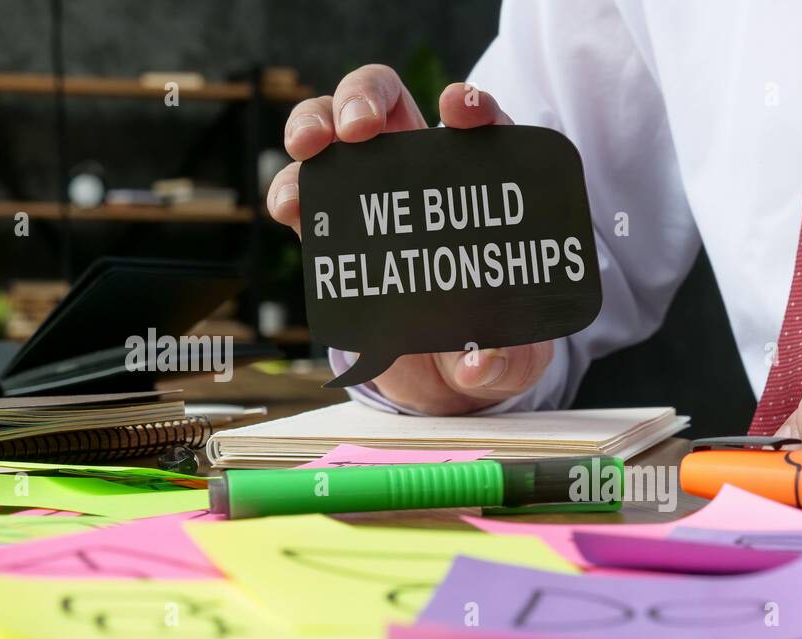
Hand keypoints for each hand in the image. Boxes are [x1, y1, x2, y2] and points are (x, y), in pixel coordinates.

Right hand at [266, 68, 553, 413]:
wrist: (450, 378)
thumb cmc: (493, 345)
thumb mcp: (512, 359)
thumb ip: (503, 361)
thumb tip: (480, 362)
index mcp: (482, 187)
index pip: (482, 127)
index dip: (471, 109)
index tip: (457, 112)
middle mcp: (422, 174)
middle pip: (390, 102)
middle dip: (367, 96)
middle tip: (359, 128)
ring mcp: (370, 194)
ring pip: (333, 128)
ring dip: (314, 123)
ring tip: (310, 147)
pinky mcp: (333, 229)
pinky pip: (304, 192)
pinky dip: (290, 188)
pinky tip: (289, 204)